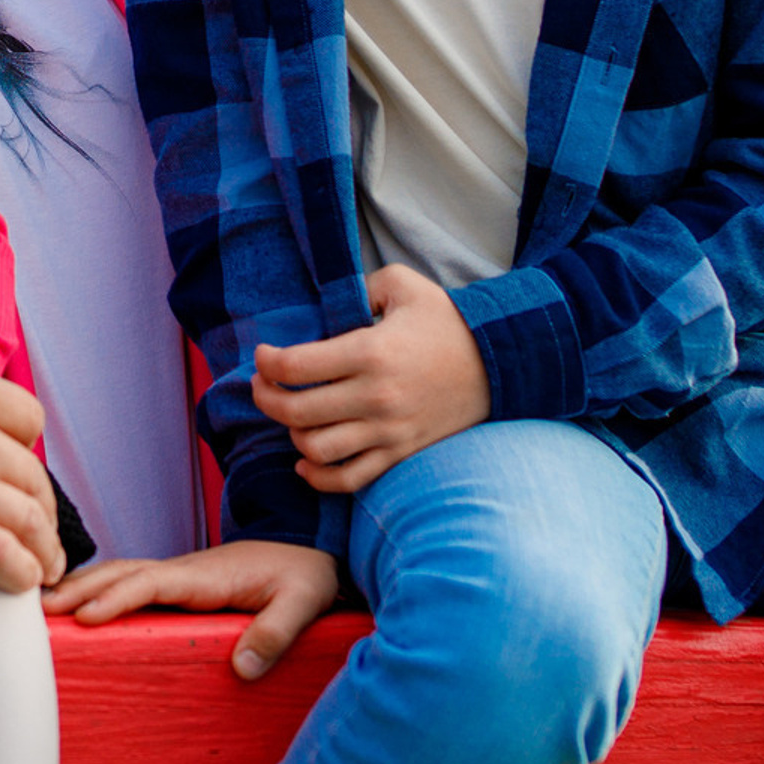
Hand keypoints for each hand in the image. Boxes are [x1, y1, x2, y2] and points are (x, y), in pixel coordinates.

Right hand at [0, 318, 64, 595]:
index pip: (24, 414)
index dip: (25, 442)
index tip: (19, 461)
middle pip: (32, 472)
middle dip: (42, 503)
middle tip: (39, 523)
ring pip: (26, 516)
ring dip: (42, 546)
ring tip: (44, 565)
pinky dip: (19, 571)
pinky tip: (22, 581)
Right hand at [46, 541, 340, 681]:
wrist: (312, 550)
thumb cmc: (306, 576)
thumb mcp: (302, 603)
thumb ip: (276, 632)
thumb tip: (243, 668)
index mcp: (206, 576)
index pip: (150, 583)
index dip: (115, 598)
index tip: (83, 617)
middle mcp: (184, 573)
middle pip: (121, 573)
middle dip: (78, 589)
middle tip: (37, 610)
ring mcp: (179, 577)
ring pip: (120, 574)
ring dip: (82, 586)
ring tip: (42, 607)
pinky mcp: (180, 587)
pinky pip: (131, 585)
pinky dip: (99, 590)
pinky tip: (79, 607)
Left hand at [250, 262, 488, 492]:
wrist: (501, 362)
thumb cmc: (446, 320)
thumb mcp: (402, 285)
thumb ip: (357, 288)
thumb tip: (324, 306)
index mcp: (371, 352)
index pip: (295, 366)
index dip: (266, 363)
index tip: (262, 355)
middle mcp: (376, 397)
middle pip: (296, 412)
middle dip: (265, 398)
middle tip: (262, 385)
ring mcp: (389, 431)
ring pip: (316, 450)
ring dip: (291, 435)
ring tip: (291, 416)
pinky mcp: (402, 453)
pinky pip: (349, 478)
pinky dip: (318, 476)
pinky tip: (305, 460)